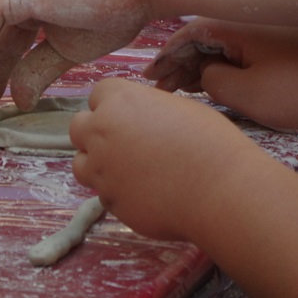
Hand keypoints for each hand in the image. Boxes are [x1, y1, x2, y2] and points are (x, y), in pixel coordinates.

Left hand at [71, 79, 253, 241]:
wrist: (218, 188)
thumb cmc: (210, 141)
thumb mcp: (179, 108)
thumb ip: (147, 112)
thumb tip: (141, 123)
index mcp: (120, 100)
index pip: (98, 94)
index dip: (113, 106)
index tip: (130, 117)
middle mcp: (102, 132)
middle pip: (78, 128)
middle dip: (95, 134)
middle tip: (123, 144)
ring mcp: (102, 170)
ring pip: (81, 165)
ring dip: (98, 166)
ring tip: (130, 172)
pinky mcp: (111, 202)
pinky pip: (104, 194)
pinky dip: (118, 194)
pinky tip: (146, 195)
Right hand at [152, 20, 297, 133]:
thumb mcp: (245, 93)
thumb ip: (211, 79)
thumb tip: (203, 73)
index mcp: (241, 24)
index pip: (192, 32)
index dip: (167, 53)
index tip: (150, 74)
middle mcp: (254, 22)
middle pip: (206, 36)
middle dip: (180, 61)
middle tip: (160, 87)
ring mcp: (271, 35)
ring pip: (224, 46)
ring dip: (200, 65)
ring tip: (178, 90)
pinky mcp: (283, 51)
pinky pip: (241, 54)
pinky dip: (222, 68)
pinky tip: (211, 85)